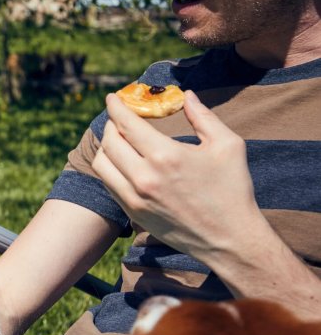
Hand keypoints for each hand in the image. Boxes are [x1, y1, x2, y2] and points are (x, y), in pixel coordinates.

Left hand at [92, 90, 265, 262]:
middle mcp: (144, 177)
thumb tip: (185, 95)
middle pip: (110, 142)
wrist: (229, 239)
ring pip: (102, 165)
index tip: (112, 98)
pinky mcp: (133, 213)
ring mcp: (134, 198)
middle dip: (111, 124)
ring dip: (106, 147)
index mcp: (165, 156)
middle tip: (118, 118)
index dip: (115, 107)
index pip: (127, 124)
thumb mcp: (227, 146)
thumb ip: (203, 116)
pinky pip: (109, 184)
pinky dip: (109, 168)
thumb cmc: (232, 190)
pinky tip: (121, 162)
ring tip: (118, 139)